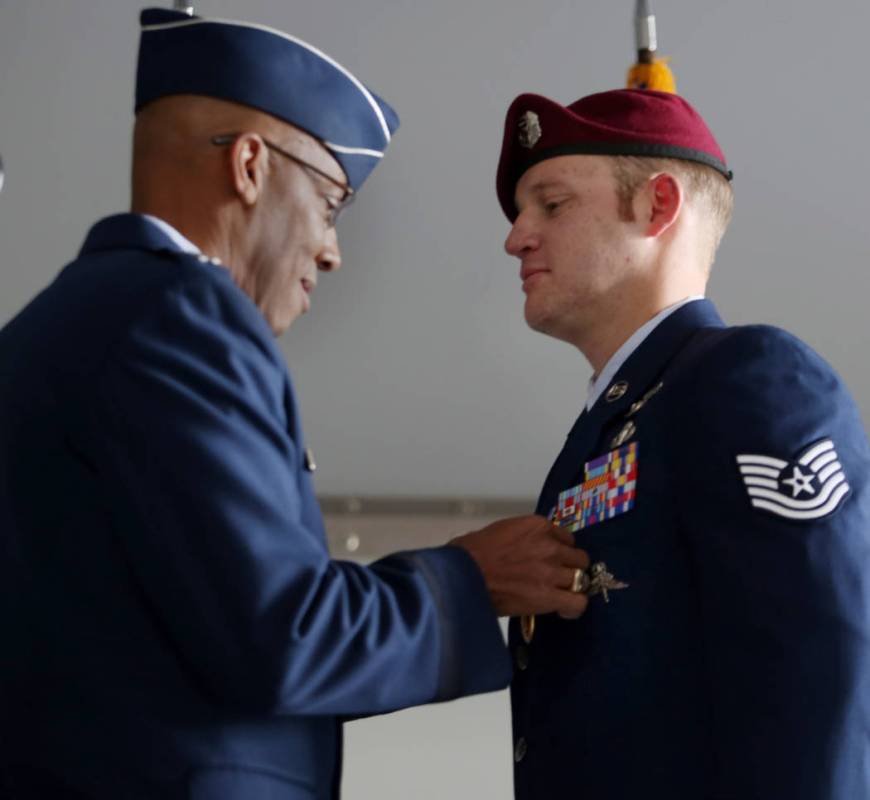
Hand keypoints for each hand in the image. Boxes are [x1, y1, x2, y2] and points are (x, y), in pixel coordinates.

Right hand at [449, 515, 589, 618]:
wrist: (461, 576)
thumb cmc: (471, 553)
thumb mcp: (501, 531)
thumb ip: (524, 537)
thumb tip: (528, 548)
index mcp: (537, 526)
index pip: (566, 537)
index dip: (560, 550)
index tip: (552, 560)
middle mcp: (550, 546)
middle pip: (578, 557)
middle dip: (569, 567)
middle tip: (556, 578)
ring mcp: (551, 571)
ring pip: (580, 578)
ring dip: (571, 587)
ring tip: (558, 595)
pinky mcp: (549, 596)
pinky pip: (577, 602)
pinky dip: (574, 607)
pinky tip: (564, 610)